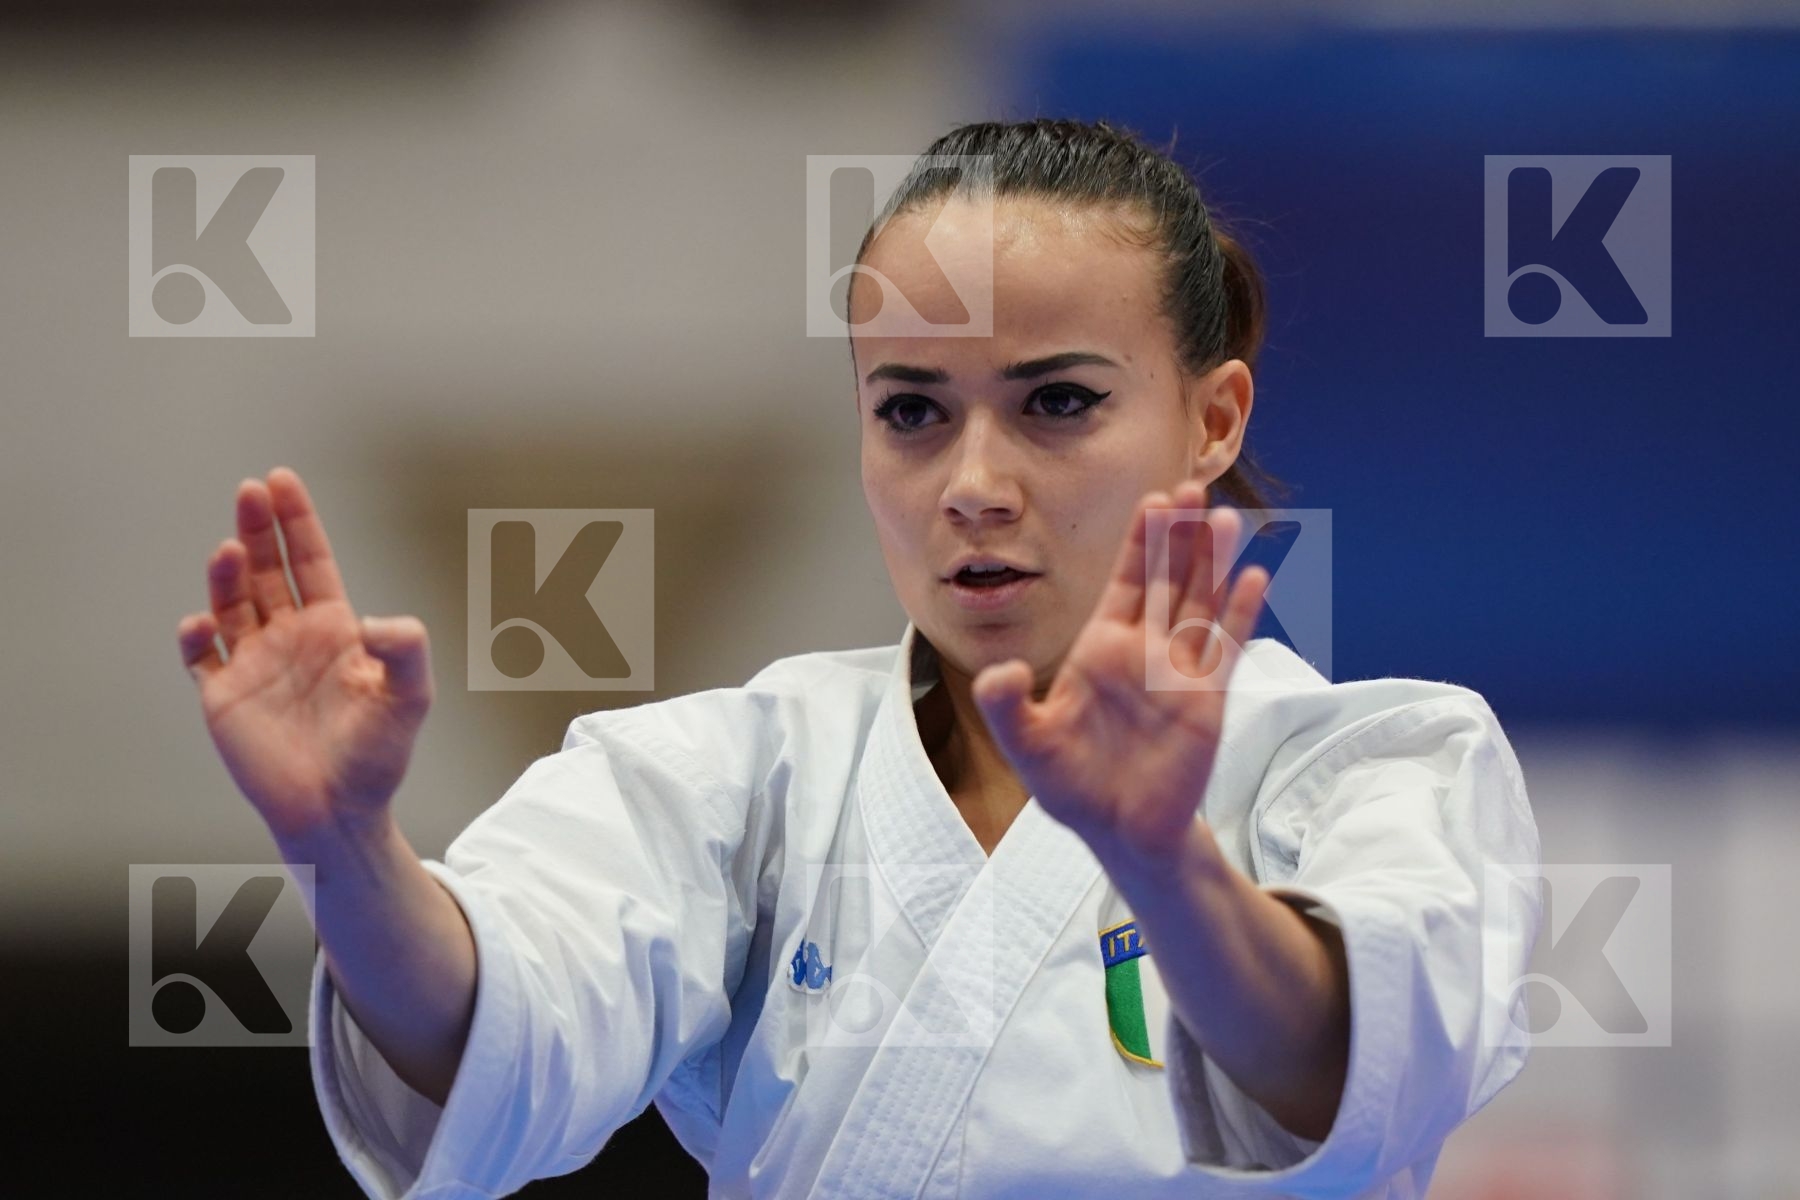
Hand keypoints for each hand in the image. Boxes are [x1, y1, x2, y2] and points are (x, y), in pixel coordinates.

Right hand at [176, 467, 434, 848]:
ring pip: (231, 603)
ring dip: (226, 574)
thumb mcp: (410, 698)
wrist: (339, 811)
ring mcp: (253, 664)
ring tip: (228, 549)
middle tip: (250, 490)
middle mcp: (289, 637)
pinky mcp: (224, 698)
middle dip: (257, 529)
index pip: (310, 561)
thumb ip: (407, 652)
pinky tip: (202, 623)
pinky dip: (197, 636)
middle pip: (266, 569)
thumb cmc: (378, 755)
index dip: (296, 521)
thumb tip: (375, 622)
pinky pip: (201, 657)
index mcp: (333, 628)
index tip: (280, 480)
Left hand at [971, 480, 1268, 864]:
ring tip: (1226, 518)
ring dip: (1214, 562)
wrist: (1119, 830)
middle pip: (1168, 580)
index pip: (1125, 583)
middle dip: (1178, 536)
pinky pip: (1226, 649)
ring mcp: (1179, 672)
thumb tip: (1003, 671)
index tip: (1153, 501)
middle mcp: (1144, 651)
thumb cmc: (1072, 783)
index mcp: (1101, 649)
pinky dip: (1240, 613)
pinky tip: (1255, 576)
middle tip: (1191, 487)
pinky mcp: (1207, 700)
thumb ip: (1006, 704)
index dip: (1139, 542)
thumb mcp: (1026, 743)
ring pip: (1201, 604)